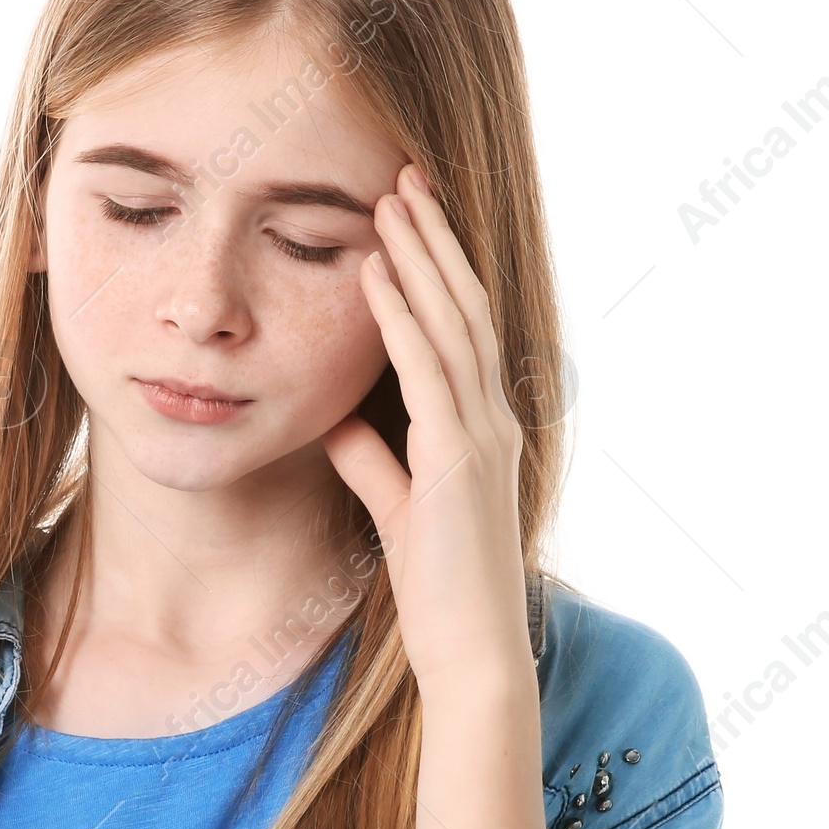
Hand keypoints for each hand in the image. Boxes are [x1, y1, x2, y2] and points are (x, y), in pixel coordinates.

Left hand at [322, 165, 529, 696]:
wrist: (473, 651)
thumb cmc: (439, 590)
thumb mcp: (396, 510)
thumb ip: (372, 461)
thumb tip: (335, 421)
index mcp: (484, 428)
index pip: (463, 330)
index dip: (439, 269)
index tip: (410, 218)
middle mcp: (494, 420)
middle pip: (465, 308)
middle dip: (434, 239)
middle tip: (405, 178)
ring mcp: (482, 436)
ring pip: (453, 324)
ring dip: (420, 258)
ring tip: (391, 200)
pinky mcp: (458, 461)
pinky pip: (428, 371)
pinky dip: (401, 318)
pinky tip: (376, 275)